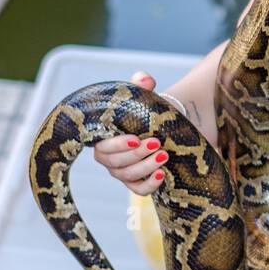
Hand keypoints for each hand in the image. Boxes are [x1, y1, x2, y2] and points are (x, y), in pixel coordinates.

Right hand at [92, 71, 169, 193]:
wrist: (162, 128)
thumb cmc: (146, 112)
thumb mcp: (143, 98)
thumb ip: (142, 86)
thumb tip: (145, 79)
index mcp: (103, 138)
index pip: (103, 146)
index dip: (117, 145)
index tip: (136, 138)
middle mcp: (109, 158)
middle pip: (116, 163)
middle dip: (137, 154)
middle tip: (157, 143)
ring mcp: (122, 172)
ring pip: (128, 176)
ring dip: (146, 167)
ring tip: (165, 155)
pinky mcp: (136, 182)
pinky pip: (139, 190)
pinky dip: (150, 185)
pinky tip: (163, 174)